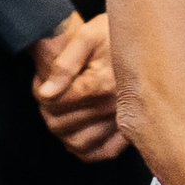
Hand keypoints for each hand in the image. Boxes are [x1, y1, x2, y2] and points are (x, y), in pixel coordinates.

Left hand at [30, 12, 126, 164]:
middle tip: (49, 93)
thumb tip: (46, 93)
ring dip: (61, 131)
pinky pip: (104, 152)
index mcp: (101, 84)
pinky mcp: (130, 130)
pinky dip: (86, 150)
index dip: (39, 92)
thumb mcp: (87, 36)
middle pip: (62, 125)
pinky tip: (78, 133)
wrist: (145, 36)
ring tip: (61, 111)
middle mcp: (114, 108)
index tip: (42, 80)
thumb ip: (63, 65)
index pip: (55, 104)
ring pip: (79, 144)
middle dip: (47, 110)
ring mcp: (123, 122)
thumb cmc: (113, 32)